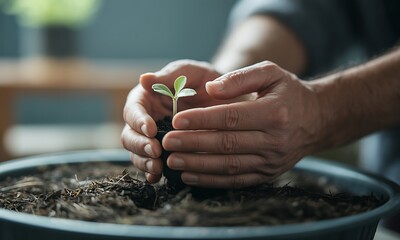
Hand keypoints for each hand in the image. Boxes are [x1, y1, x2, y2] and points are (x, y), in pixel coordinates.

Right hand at [122, 60, 230, 182]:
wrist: (224, 99)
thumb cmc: (204, 81)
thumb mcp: (190, 73)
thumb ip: (170, 76)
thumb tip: (144, 79)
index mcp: (146, 98)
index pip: (133, 110)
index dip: (138, 121)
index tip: (151, 129)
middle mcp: (145, 120)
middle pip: (130, 135)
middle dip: (139, 145)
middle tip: (155, 152)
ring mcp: (153, 139)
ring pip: (137, 154)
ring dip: (144, 162)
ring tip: (157, 168)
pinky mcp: (164, 154)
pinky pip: (152, 166)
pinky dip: (152, 173)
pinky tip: (158, 177)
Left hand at [164, 61, 321, 187]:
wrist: (316, 120)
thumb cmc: (289, 93)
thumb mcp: (271, 73)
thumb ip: (240, 78)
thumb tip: (210, 89)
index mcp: (275, 113)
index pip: (232, 117)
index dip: (202, 119)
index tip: (177, 119)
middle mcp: (274, 141)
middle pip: (227, 144)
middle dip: (193, 144)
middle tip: (167, 142)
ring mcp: (271, 161)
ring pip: (229, 165)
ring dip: (198, 165)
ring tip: (172, 161)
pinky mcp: (267, 174)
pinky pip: (236, 180)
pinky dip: (211, 180)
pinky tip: (190, 176)